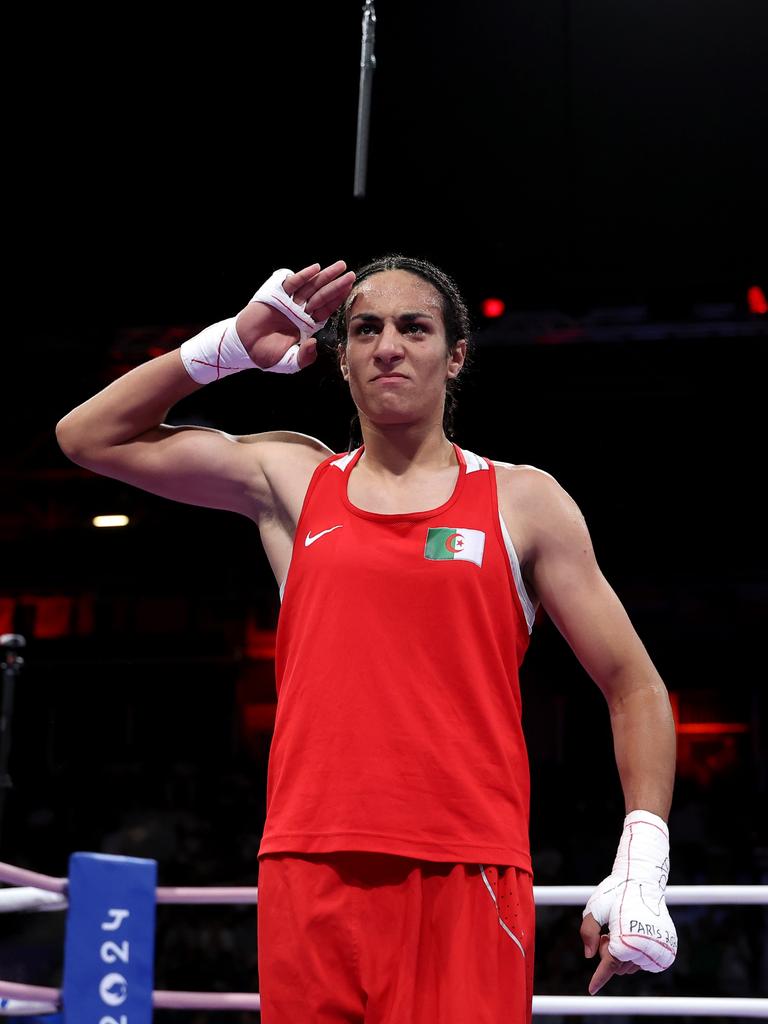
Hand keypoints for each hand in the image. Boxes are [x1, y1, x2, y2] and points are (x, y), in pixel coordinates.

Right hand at [236, 261, 355, 369]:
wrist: (245, 348)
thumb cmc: (267, 355)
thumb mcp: (290, 362)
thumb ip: (304, 357)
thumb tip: (314, 343)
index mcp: (307, 325)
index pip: (326, 310)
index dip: (337, 300)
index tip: (350, 290)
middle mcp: (300, 311)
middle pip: (322, 295)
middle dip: (337, 284)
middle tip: (351, 274)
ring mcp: (289, 301)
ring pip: (311, 286)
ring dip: (325, 276)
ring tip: (340, 266)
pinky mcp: (275, 294)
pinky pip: (292, 283)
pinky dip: (303, 276)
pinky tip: (315, 269)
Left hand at [580, 811, 676, 994]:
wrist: (643, 881)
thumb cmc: (616, 892)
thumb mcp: (595, 908)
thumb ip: (588, 932)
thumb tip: (589, 955)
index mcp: (625, 939)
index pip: (609, 966)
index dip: (598, 978)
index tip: (591, 989)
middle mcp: (644, 949)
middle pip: (617, 965)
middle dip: (608, 952)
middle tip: (607, 931)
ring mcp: (657, 951)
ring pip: (630, 965)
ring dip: (621, 953)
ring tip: (620, 929)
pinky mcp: (666, 950)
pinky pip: (643, 962)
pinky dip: (634, 954)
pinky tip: (631, 933)